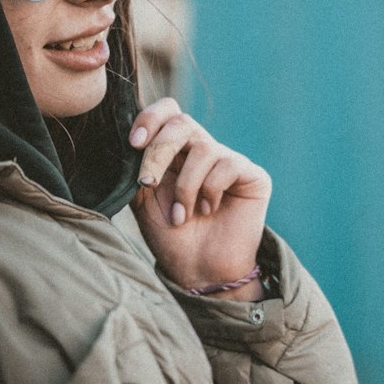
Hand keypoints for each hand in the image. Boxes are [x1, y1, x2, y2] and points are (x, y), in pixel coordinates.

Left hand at [128, 98, 271, 294]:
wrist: (199, 272)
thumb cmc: (171, 238)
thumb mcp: (144, 200)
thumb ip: (138, 167)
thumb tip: (131, 142)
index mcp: (176, 151)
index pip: (168, 111)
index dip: (150, 118)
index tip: (134, 144)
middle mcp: (202, 151)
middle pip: (182, 122)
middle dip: (159, 151)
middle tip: (148, 182)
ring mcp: (228, 161)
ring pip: (202, 147)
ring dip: (184, 185)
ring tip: (181, 215)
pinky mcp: (252, 175)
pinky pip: (226, 165)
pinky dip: (210, 191)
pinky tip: (209, 211)